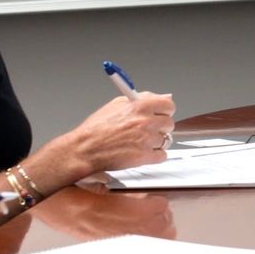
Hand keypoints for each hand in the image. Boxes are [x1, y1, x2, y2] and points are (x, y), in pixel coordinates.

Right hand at [61, 91, 176, 178]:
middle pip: (169, 123)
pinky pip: (162, 155)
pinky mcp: (144, 157)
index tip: (160, 114)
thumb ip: (142, 99)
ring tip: (139, 142)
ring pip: (165, 140)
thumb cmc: (96, 129)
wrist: (85, 149)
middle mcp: (145, 121)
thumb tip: (163, 97)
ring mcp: (146, 140)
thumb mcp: (117, 104)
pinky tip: (141, 152)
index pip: (168, 105)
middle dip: (160, 127)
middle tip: (147, 130)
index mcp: (139, 106)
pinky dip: (154, 156)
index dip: (165, 110)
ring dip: (156, 142)